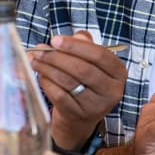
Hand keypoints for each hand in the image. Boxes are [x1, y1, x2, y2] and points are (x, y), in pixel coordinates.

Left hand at [32, 31, 126, 149]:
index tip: (55, 40)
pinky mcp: (78, 115)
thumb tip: (76, 36)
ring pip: (69, 81)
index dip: (76, 46)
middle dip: (58, 57)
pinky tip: (40, 75)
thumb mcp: (93, 63)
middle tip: (40, 50)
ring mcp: (95, 105)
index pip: (99, 55)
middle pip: (83, 69)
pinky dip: (47, 83)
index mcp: (119, 72)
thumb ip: (86, 45)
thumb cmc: (87, 82)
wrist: (81, 118)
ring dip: (48, 68)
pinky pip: (59, 95)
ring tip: (35, 59)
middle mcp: (111, 90)